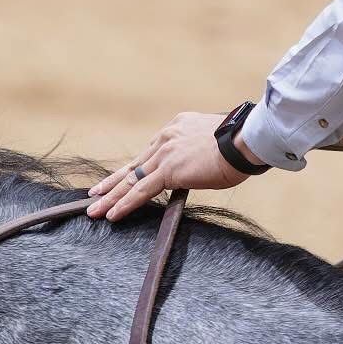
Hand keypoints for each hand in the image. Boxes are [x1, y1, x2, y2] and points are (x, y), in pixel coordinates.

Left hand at [86, 111, 261, 219]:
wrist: (248, 139)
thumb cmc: (243, 142)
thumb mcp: (215, 141)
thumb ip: (198, 151)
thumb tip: (199, 164)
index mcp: (176, 128)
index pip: (149, 153)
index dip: (132, 169)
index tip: (120, 178)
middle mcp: (166, 138)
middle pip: (134, 166)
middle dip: (112, 183)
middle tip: (94, 195)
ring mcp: (165, 154)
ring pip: (131, 180)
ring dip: (110, 197)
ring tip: (94, 210)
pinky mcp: (168, 171)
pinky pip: (141, 192)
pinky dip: (124, 204)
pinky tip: (112, 215)